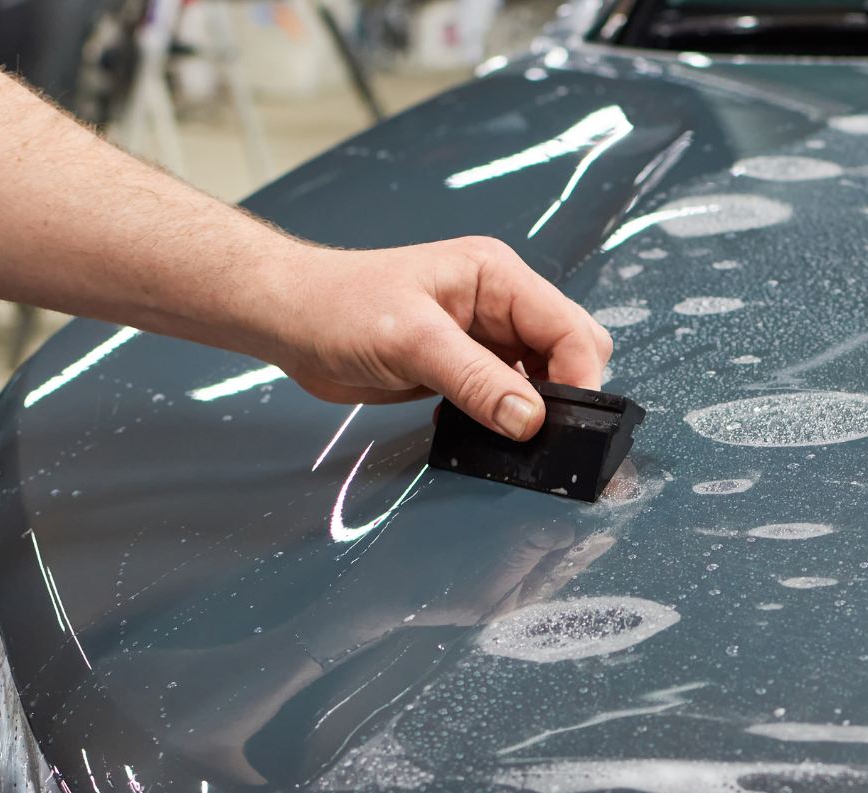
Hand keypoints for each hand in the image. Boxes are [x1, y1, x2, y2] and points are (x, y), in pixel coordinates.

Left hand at [267, 237, 612, 440]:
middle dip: (565, 393)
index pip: (570, 327)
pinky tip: (479, 431)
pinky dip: (504, 419)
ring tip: (510, 439)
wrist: (287, 318)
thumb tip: (531, 420)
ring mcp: (482, 336)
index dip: (579, 376)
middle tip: (541, 436)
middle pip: (568, 351)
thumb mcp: (412, 342)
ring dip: (533, 411)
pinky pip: (505, 396)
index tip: (569, 424)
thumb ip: (477, 380)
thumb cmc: (338, 307)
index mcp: (497, 277)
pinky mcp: (462, 366)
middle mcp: (498, 303)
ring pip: (540, 378)